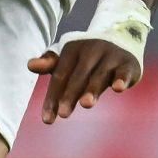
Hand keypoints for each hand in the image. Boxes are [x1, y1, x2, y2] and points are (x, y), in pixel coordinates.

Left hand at [26, 39, 140, 124]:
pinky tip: (118, 89)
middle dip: (70, 95)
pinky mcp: (128, 63)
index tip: (47, 119)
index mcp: (72, 49)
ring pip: (99, 75)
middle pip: (77, 76)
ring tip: (85, 104)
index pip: (60, 75)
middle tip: (63, 114)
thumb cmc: (87, 56)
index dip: (53, 97)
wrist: (121, 38)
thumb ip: (50, 63)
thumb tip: (30, 65)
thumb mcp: (68, 58)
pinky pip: (124, 72)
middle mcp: (91, 50)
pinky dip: (122, 79)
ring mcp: (110, 56)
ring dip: (92, 89)